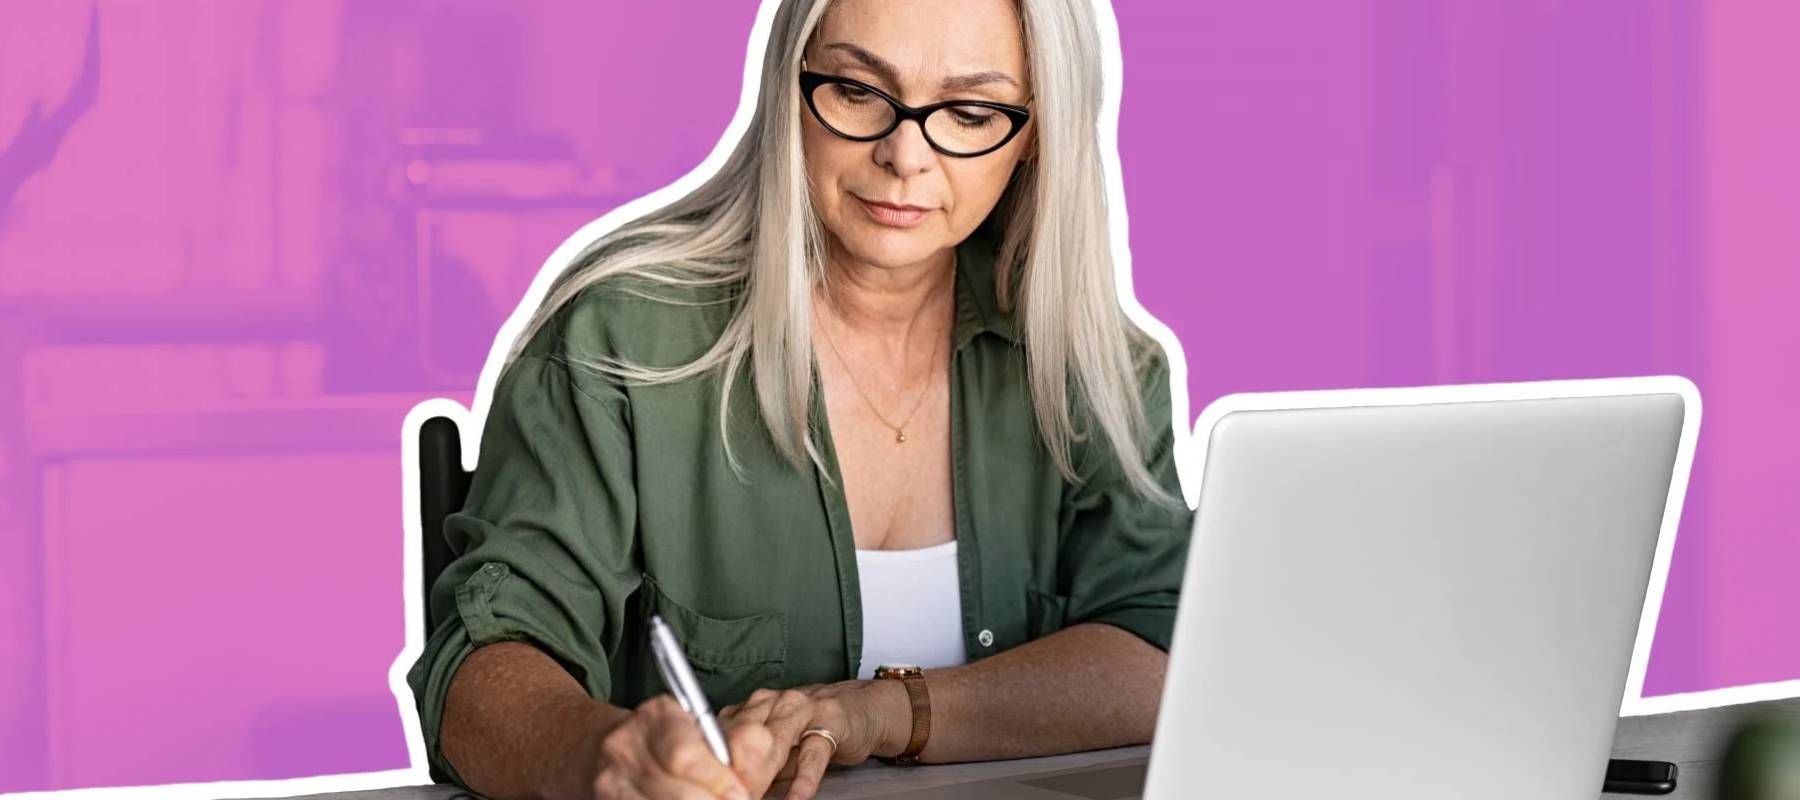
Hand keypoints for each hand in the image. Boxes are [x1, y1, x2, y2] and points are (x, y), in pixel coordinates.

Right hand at [582, 693, 777, 799]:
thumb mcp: (692, 729)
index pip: (685, 755)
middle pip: (676, 790)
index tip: (742, 795)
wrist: (597, 747)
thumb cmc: (662, 738)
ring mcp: (610, 778)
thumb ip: (724, 749)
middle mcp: (625, 745)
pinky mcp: (603, 799)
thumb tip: (745, 785)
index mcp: (656, 715)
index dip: (717, 781)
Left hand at [718, 681, 905, 799]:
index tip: (706, 788)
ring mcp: (802, 709)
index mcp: (752, 706)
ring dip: (761, 773)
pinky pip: (813, 754)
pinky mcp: (830, 722)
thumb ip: (752, 765)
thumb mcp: (776, 748)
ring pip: (774, 741)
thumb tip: (727, 790)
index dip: (711, 764)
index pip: (721, 734)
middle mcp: (773, 702)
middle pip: (742, 736)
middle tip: (729, 795)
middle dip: (732, 771)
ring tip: (753, 796)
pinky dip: (803, 780)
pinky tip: (796, 798)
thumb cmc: (813, 730)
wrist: (861, 709)